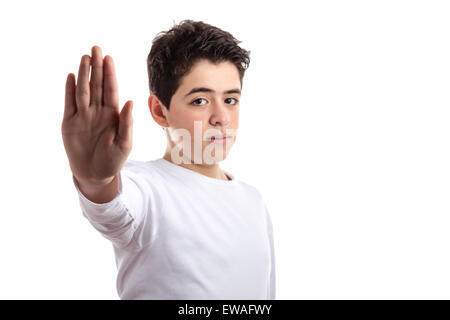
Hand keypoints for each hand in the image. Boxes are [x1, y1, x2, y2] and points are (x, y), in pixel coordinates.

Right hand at [61, 46, 132, 185]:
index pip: (111, 90)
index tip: (109, 59)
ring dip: (84, 74)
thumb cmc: (113, 160)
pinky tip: (71, 76)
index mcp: (113, 114)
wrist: (95, 174)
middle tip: (96, 48)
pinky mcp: (69, 122)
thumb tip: (130, 101)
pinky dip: (69, 89)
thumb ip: (127, 122)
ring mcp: (83, 115)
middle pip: (97, 85)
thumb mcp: (125, 143)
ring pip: (83, 90)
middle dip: (97, 67)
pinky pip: (69, 103)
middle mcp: (98, 111)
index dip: (110, 74)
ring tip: (85, 58)